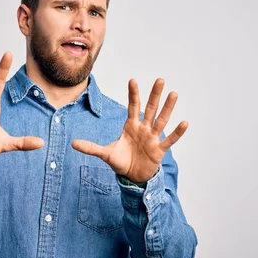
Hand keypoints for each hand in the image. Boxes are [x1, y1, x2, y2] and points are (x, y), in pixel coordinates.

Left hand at [72, 78, 187, 182]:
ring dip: (168, 108)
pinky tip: (184, 122)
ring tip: (174, 93)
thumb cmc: (121, 162)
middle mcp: (143, 129)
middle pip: (150, 108)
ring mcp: (152, 138)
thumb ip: (91, 148)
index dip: (133, 94)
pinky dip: (176, 132)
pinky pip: (169, 139)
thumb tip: (73, 144)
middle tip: (160, 80)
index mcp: (131, 126)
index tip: (133, 80)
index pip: (132, 107)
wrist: (133, 177)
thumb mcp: (105, 154)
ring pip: (161, 120)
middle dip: (154, 95)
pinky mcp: (159, 150)